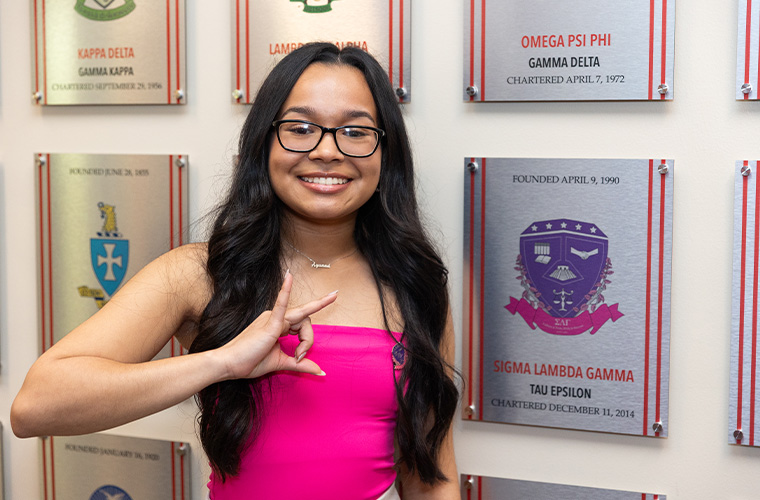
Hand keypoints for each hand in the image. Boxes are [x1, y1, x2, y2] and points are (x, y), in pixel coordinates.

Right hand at [215, 271, 336, 379]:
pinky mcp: (269, 323)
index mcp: (278, 324)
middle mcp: (275, 317)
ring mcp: (272, 317)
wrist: (229, 365)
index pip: (302, 325)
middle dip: (308, 339)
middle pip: (305, 320)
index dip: (306, 342)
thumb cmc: (249, 362)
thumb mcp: (281, 363)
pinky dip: (286, 291)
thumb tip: (320, 371)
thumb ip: (300, 364)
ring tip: (299, 353)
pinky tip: (289, 277)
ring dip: (306, 338)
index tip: (299, 358)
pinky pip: (281, 304)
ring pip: (302, 318)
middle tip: (300, 356)